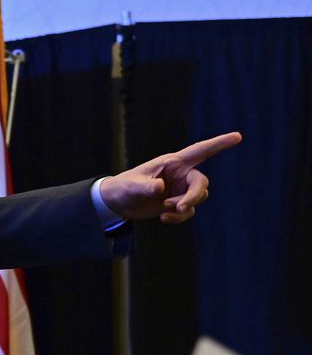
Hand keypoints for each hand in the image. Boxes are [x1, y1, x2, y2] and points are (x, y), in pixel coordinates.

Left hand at [100, 132, 241, 222]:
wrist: (117, 203)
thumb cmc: (122, 188)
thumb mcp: (131, 187)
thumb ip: (145, 187)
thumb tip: (160, 188)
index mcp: (172, 163)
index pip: (199, 151)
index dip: (219, 144)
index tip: (238, 136)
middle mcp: (180, 174)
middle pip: (201, 183)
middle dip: (193, 196)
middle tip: (180, 207)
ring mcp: (179, 189)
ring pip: (198, 198)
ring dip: (184, 207)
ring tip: (164, 209)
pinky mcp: (177, 202)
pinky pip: (189, 210)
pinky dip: (179, 216)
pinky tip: (163, 218)